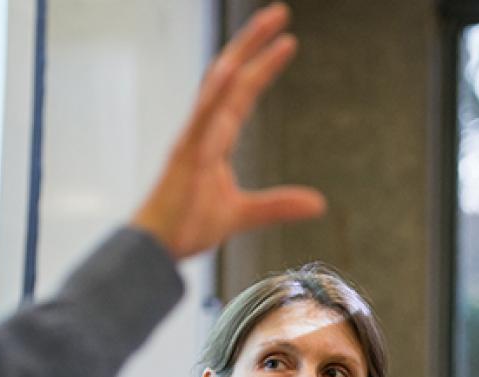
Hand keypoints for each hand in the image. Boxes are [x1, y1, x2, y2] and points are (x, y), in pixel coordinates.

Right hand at [130, 2, 325, 258]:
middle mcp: (204, 129)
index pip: (243, 93)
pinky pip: (200, 118)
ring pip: (218, 85)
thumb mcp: (243, 215)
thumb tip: (319, 204)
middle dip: (254, 43)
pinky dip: (214, 92)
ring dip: (243, 53)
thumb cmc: (188, 227)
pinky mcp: (184, 156)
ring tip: (267, 25)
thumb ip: (278, 205)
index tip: (287, 42)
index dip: (264, 66)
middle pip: (231, 75)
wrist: (159, 250)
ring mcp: (193, 138)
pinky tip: (231, 69)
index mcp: (215, 138)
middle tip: (280, 12)